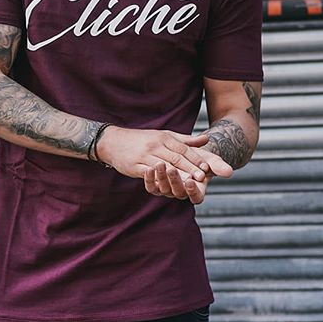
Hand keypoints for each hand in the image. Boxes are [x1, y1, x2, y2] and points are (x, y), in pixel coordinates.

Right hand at [96, 126, 231, 182]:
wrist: (114, 141)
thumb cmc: (143, 139)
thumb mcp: (165, 135)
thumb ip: (186, 140)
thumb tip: (206, 139)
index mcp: (165, 138)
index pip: (184, 149)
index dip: (196, 158)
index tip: (208, 167)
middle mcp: (156, 146)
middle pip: (176, 158)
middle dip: (190, 168)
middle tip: (202, 178)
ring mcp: (145, 156)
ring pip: (164, 167)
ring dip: (178, 176)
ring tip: (189, 183)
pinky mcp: (136, 166)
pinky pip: (149, 174)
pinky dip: (159, 180)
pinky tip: (167, 186)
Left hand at [144, 158, 219, 204]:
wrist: (186, 155)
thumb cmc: (201, 159)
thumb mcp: (210, 161)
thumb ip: (218, 167)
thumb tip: (229, 172)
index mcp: (197, 191)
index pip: (196, 197)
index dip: (193, 191)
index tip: (191, 180)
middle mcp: (182, 193)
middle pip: (178, 192)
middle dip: (175, 181)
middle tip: (172, 169)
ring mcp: (168, 191)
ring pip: (163, 189)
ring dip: (161, 178)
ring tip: (159, 164)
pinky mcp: (156, 186)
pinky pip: (151, 187)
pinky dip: (149, 178)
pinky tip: (149, 168)